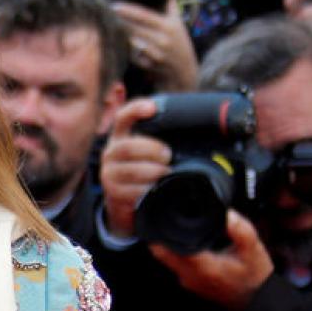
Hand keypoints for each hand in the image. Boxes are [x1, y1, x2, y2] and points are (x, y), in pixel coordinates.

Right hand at [100, 99, 172, 236]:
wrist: (126, 202)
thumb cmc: (145, 171)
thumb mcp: (149, 152)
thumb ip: (163, 139)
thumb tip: (202, 127)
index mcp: (121, 136)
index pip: (123, 117)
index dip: (136, 110)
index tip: (152, 108)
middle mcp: (111, 152)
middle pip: (127, 147)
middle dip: (151, 150)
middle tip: (168, 156)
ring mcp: (109, 172)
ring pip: (129, 170)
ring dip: (152, 172)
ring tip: (166, 173)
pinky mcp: (111, 192)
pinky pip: (130, 190)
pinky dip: (146, 189)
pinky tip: (156, 189)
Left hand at [112, 0, 198, 91]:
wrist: (183, 72)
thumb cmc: (179, 45)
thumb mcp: (178, 25)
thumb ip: (171, 7)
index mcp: (168, 26)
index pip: (144, 15)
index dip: (127, 10)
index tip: (114, 5)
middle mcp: (162, 39)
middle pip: (133, 28)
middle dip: (118, 21)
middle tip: (104, 14)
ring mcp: (155, 53)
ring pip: (130, 42)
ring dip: (118, 34)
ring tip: (107, 26)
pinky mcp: (148, 65)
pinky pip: (131, 56)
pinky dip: (123, 49)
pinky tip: (114, 43)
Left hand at [150, 210, 273, 310]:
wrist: (259, 301)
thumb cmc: (256, 278)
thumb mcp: (253, 250)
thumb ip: (240, 230)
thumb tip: (226, 213)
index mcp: (202, 267)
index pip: (168, 248)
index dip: (161, 232)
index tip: (162, 218)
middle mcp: (190, 276)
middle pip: (161, 253)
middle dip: (162, 236)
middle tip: (168, 220)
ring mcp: (188, 282)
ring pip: (167, 259)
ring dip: (170, 245)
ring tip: (182, 231)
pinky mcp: (190, 283)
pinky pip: (175, 265)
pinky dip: (178, 253)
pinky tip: (192, 245)